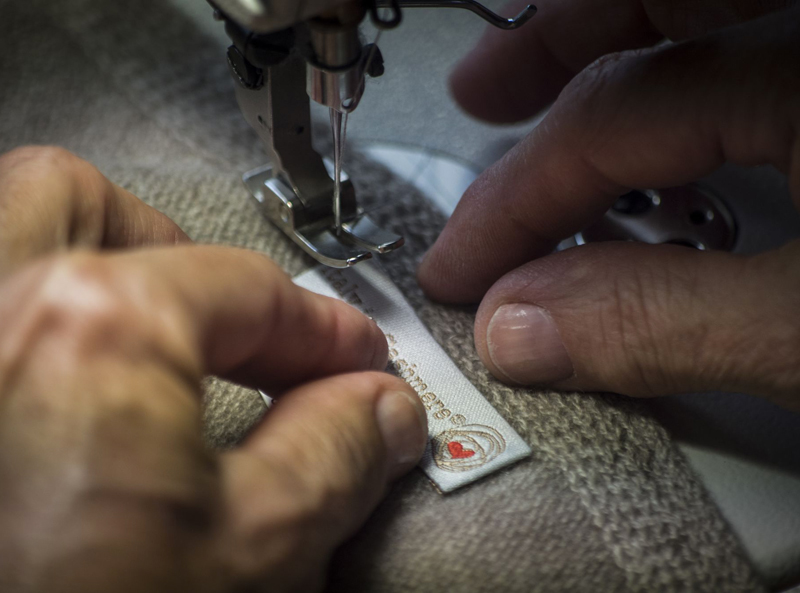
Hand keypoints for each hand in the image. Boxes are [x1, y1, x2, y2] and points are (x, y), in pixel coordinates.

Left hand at [0, 147, 427, 591]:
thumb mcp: (243, 563)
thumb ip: (329, 461)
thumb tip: (379, 411)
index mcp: (87, 334)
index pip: (242, 289)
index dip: (318, 327)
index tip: (352, 361)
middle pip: (80, 203)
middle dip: (173, 251)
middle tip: (228, 326)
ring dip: (76, 264)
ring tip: (137, 340)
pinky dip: (25, 334)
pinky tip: (57, 405)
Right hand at [417, 0, 799, 408]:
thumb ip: (662, 323)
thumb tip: (523, 327)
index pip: (607, 120)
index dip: (514, 199)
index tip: (461, 268)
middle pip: (649, 10)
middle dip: (548, 50)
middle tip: (480, 96)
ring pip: (701, 14)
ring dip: (615, 50)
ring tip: (554, 93)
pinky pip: (750, 55)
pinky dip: (688, 78)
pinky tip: (671, 136)